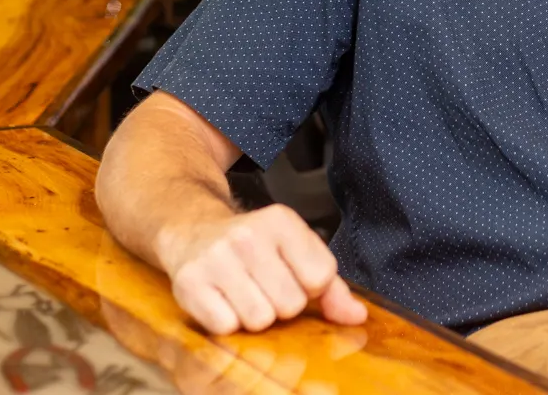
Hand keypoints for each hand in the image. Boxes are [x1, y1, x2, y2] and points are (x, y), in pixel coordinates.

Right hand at [155, 203, 366, 334]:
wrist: (193, 231)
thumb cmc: (255, 247)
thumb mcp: (296, 251)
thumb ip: (331, 286)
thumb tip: (357, 316)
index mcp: (282, 221)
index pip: (320, 277)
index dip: (309, 288)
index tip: (292, 275)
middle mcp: (249, 235)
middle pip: (290, 304)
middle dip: (281, 304)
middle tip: (264, 286)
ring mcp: (217, 258)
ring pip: (260, 319)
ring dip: (255, 316)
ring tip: (243, 294)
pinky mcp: (190, 282)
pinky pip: (227, 327)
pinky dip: (227, 322)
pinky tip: (222, 300)